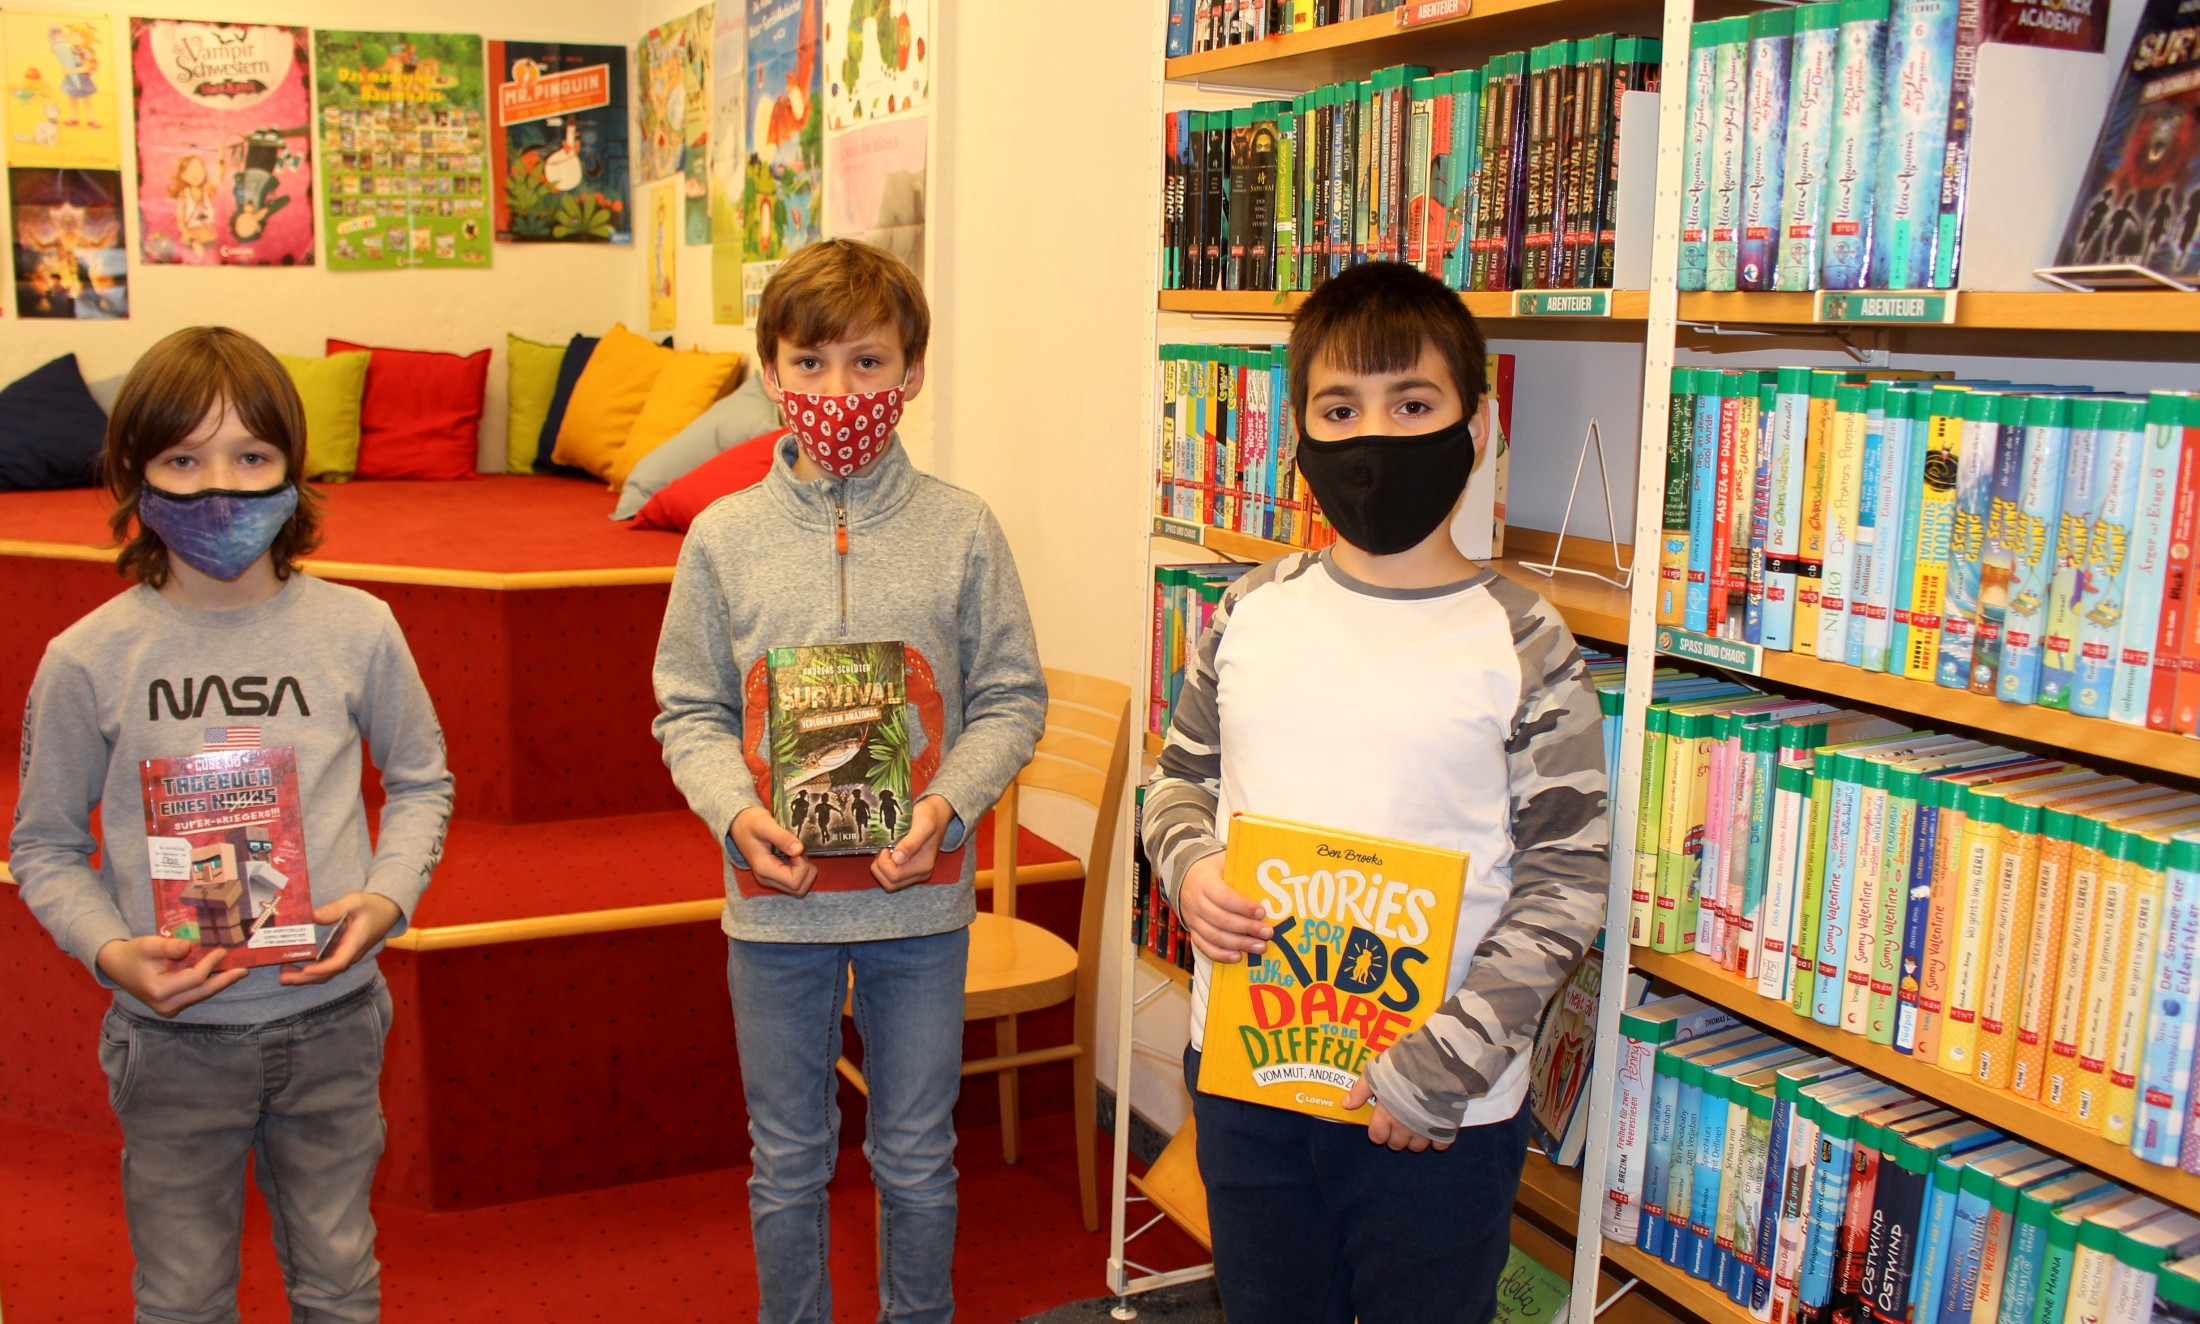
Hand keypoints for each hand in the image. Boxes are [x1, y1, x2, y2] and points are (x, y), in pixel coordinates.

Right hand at [95, 935, 247, 1016]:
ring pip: (200, 995)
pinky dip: (207, 984)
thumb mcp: (148, 945)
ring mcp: (168, 1009)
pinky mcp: (171, 1007)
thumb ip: (169, 947)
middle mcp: (165, 1005)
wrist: (118, 966)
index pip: (194, 978)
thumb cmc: (134, 953)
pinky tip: (220, 975)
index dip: (210, 964)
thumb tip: (190, 947)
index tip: (222, 951)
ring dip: (218, 983)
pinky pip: (194, 995)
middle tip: (244, 970)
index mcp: (158, 990)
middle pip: (202, 992)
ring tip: (237, 971)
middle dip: (224, 980)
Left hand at [280, 892, 402, 984]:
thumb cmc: (372, 905)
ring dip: (306, 978)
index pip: (340, 961)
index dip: (323, 968)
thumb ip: (335, 908)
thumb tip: (313, 916)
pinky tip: (295, 968)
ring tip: (283, 975)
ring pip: (327, 973)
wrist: (388, 911)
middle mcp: (351, 954)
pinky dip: (311, 972)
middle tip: (283, 977)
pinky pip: (327, 968)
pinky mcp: (342, 954)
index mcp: (356, 942)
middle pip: (329, 973)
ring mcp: (347, 956)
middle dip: (305, 978)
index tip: (306, 970)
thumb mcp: (355, 901)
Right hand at [733, 806, 817, 896]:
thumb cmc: (750, 822)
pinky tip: (794, 855)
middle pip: (799, 889)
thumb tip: (799, 849)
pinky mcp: (774, 875)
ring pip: (799, 887)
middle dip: (807, 870)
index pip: (795, 881)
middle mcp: (767, 879)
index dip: (802, 865)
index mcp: (764, 869)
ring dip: (805, 871)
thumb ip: (782, 837)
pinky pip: (794, 881)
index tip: (796, 848)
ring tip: (796, 853)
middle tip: (799, 852)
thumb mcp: (765, 824)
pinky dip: (801, 870)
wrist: (739, 823)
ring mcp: (770, 879)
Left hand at [874, 795, 952, 891]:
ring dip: (881, 869)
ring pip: (889, 884)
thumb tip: (898, 859)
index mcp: (924, 866)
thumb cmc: (929, 816)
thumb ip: (911, 843)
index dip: (884, 862)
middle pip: (890, 883)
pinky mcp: (911, 872)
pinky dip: (885, 869)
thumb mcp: (923, 825)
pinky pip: (892, 879)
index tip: (886, 845)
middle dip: (880, 866)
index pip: (894, 876)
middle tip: (884, 848)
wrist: (937, 814)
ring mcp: (916, 874)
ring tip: (886, 851)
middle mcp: (921, 874)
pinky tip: (888, 855)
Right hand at [1177, 852, 1269, 962]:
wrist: (1185, 876)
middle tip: (1268, 933)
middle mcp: (1195, 902)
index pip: (1224, 897)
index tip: (1262, 912)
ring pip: (1214, 936)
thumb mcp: (1223, 861)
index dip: (1243, 907)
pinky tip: (1238, 957)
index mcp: (1204, 882)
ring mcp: (1192, 919)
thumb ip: (1241, 867)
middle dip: (1246, 928)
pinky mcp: (1193, 931)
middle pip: (1221, 919)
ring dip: (1239, 944)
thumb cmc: (1213, 869)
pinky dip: (1221, 955)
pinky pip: (1204, 946)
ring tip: (1260, 947)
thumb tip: (1268, 873)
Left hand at [1342, 1074, 1452, 1152]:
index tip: (1382, 1122)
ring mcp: (1425, 1130)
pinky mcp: (1445, 1128)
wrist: (1436, 1064)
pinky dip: (1437, 1139)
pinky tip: (1435, 1126)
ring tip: (1416, 1124)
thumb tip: (1345, 1105)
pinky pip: (1440, 1144)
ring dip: (1415, 1139)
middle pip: (1396, 1145)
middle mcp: (1404, 1128)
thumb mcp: (1376, 1073)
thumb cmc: (1402, 1067)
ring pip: (1417, 1147)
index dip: (1378, 1131)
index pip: (1377, 1137)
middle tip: (1399, 1121)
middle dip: (1396, 1136)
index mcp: (1386, 1117)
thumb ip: (1360, 1091)